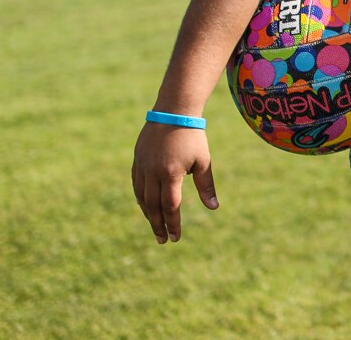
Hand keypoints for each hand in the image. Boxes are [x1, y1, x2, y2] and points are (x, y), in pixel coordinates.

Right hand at [131, 122, 219, 242]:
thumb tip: (214, 208)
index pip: (170, 207)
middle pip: (153, 206)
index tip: (175, 238)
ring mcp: (142, 166)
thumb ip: (206, 186)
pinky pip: (136, 185)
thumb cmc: (193, 137)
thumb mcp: (203, 161)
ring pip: (142, 197)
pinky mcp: (137, 160)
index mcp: (171, 174)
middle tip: (163, 240)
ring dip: (148, 214)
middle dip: (158, 225)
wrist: (173, 112)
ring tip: (156, 226)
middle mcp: (153, 173)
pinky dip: (141, 198)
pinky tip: (146, 206)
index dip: (173, 224)